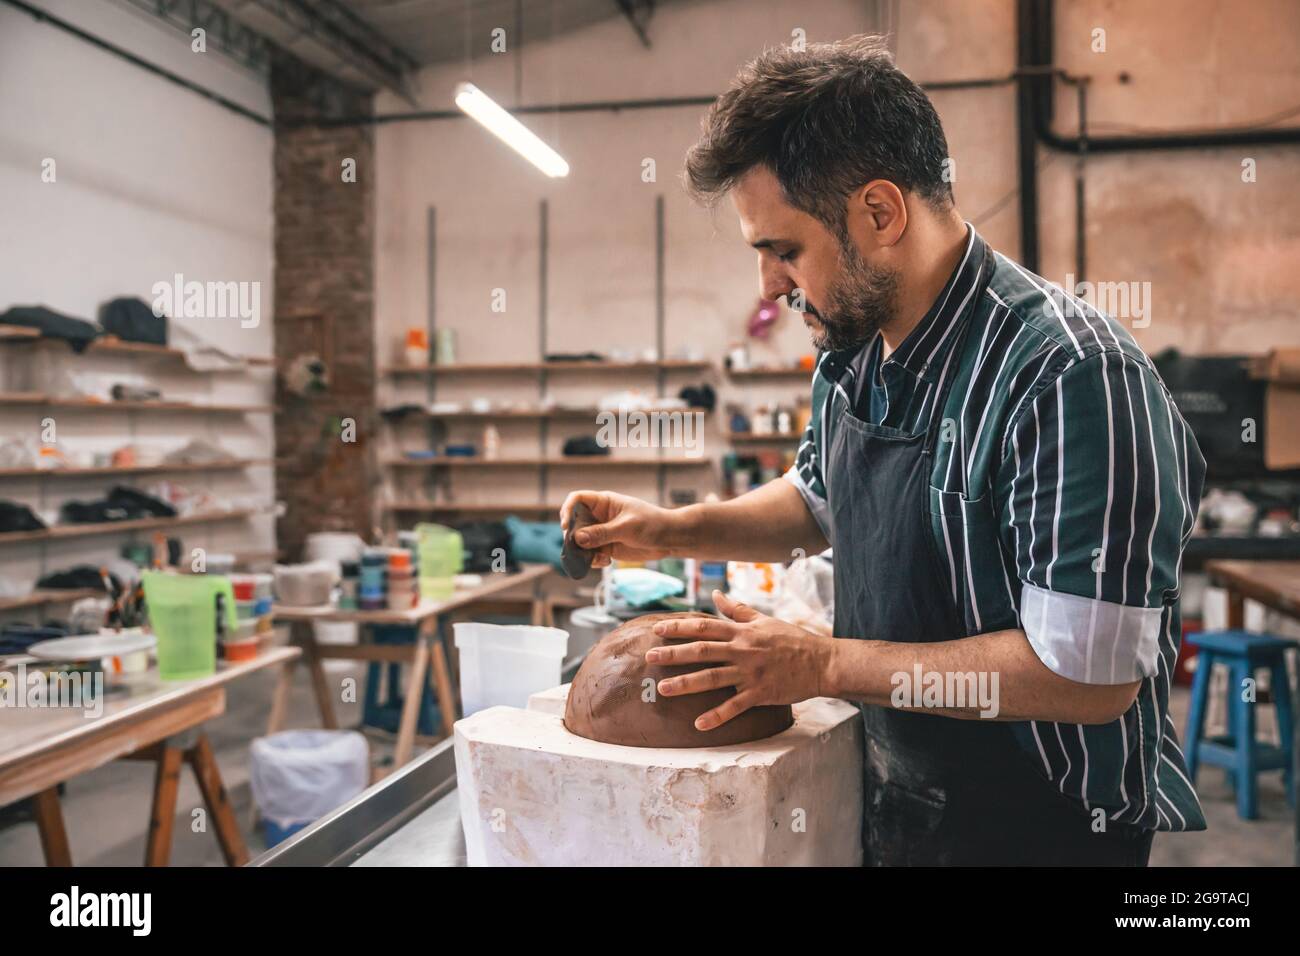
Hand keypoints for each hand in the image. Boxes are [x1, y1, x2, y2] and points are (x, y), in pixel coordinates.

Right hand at [559, 490, 685, 567]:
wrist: (670, 539)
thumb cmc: (652, 524)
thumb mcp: (627, 527)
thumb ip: (602, 533)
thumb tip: (577, 538)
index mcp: (604, 502)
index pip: (577, 499)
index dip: (568, 510)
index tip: (567, 526)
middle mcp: (599, 517)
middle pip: (574, 524)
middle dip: (572, 537)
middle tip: (579, 549)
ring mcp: (602, 533)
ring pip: (580, 542)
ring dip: (581, 552)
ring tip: (595, 559)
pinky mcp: (606, 547)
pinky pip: (590, 554)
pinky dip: (592, 560)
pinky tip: (606, 562)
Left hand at [645, 590, 837, 730]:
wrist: (822, 662)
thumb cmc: (792, 639)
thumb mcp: (764, 620)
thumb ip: (737, 610)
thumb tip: (716, 595)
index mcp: (742, 632)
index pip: (705, 627)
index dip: (680, 627)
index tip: (658, 628)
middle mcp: (743, 650)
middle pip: (702, 651)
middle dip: (674, 653)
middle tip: (649, 656)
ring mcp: (750, 673)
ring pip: (713, 678)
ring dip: (686, 684)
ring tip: (664, 689)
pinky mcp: (761, 693)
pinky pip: (735, 706)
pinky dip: (717, 716)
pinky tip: (699, 724)